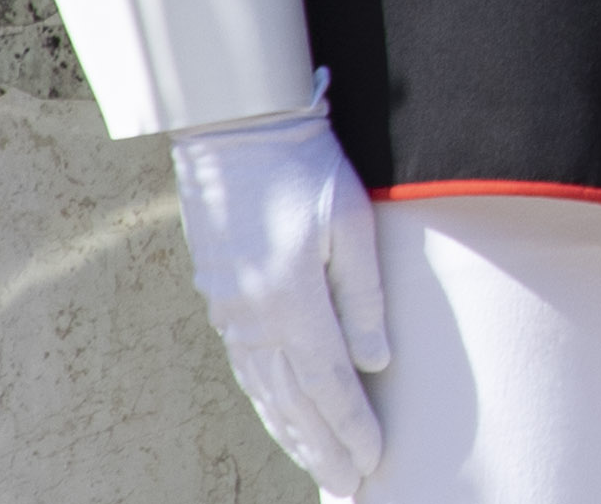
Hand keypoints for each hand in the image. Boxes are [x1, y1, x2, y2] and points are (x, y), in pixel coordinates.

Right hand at [169, 81, 390, 494]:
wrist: (236, 131)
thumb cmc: (305, 168)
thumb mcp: (352, 222)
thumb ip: (365, 296)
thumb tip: (377, 363)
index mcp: (290, 302)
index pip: (330, 383)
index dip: (353, 427)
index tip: (376, 462)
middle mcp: (254, 318)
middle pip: (294, 401)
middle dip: (324, 448)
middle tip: (349, 487)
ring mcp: (232, 312)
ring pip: (266, 391)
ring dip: (293, 433)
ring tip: (319, 465)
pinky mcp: (222, 300)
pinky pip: (248, 368)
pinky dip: (268, 401)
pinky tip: (281, 417)